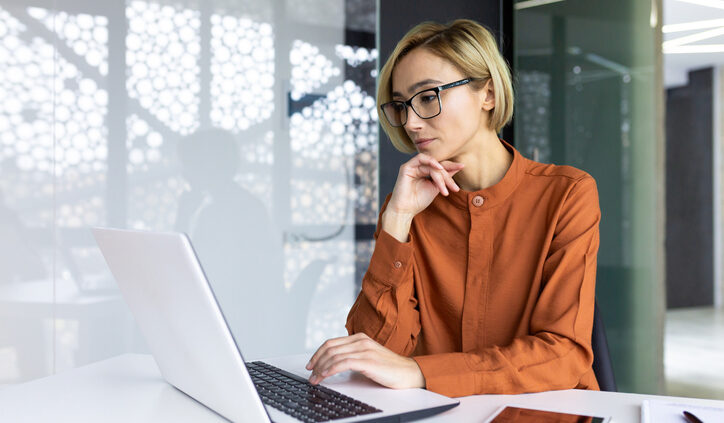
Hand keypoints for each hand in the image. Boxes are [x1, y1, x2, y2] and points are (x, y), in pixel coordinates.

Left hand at [305, 333, 424, 388]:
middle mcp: (361, 341)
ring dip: (321, 368)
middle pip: (330, 348)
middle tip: (310, 373)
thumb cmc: (389, 369)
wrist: (409, 373)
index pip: (331, 343)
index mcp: (360, 338)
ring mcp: (364, 350)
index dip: (317, 353)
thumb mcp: (368, 358)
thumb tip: (335, 365)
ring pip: (334, 356)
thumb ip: (354, 357)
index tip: (311, 364)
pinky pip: (343, 363)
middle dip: (316, 361)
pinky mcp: (368, 361)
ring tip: (315, 379)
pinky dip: (330, 369)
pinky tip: (325, 376)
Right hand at [382, 154, 463, 241]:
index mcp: (424, 171)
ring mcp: (412, 166)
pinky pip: (421, 159)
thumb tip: (458, 167)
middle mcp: (418, 167)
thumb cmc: (418, 201)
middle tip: (454, 188)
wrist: (406, 210)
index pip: (440, 166)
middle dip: (447, 176)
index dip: (451, 166)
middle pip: (437, 165)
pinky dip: (431, 162)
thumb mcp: (436, 187)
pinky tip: (438, 168)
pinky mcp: (406, 167)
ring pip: (432, 165)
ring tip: (446, 187)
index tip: (462, 166)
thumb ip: (445, 177)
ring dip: (440, 175)